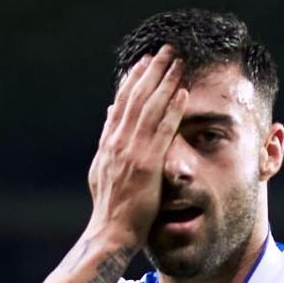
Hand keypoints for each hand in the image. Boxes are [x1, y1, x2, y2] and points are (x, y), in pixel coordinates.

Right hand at [85, 44, 187, 247]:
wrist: (110, 232)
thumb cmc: (110, 207)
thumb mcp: (102, 169)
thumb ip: (107, 140)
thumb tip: (109, 113)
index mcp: (108, 143)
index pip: (121, 103)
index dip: (133, 80)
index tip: (144, 62)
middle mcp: (118, 143)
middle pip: (136, 98)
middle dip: (152, 71)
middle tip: (166, 50)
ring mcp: (131, 152)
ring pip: (149, 108)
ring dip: (164, 82)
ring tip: (178, 62)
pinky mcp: (147, 165)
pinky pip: (162, 131)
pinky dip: (172, 111)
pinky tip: (182, 93)